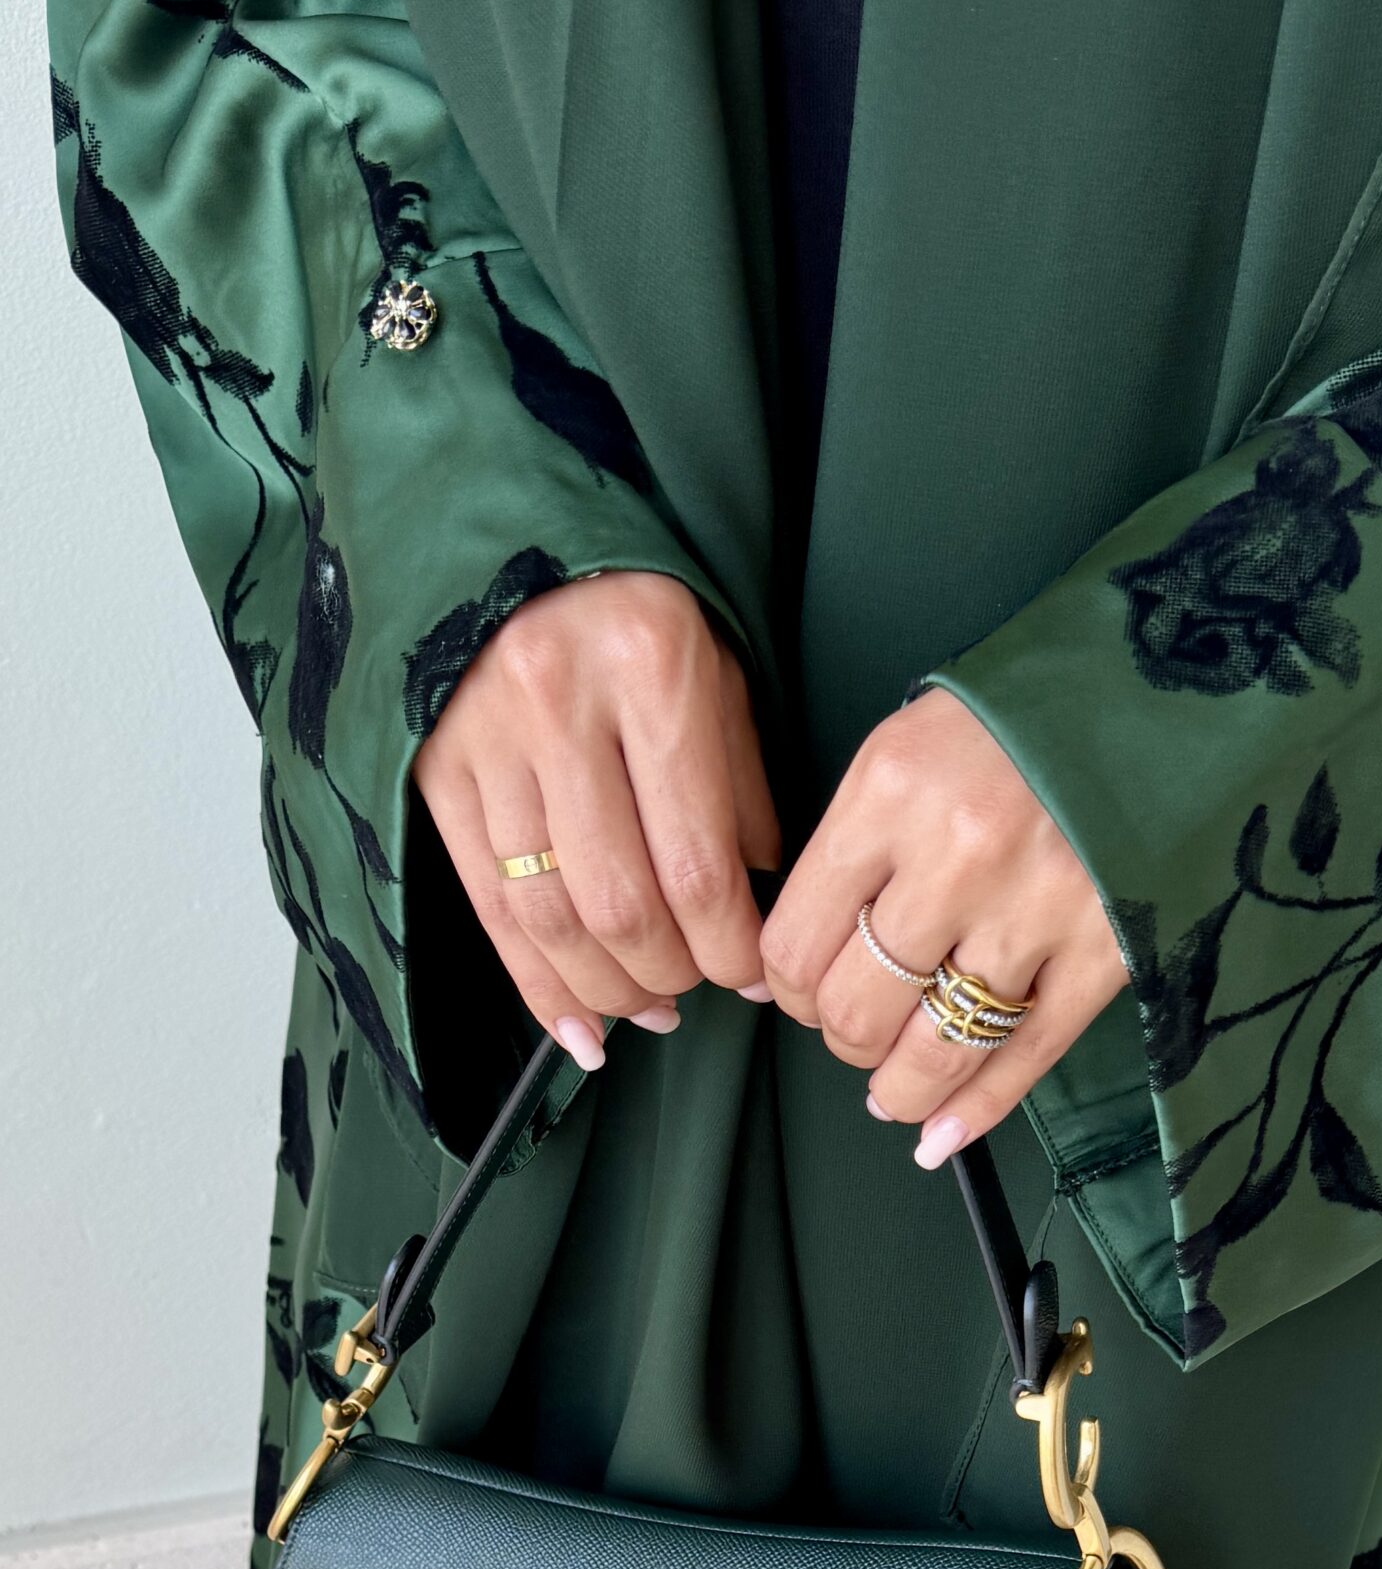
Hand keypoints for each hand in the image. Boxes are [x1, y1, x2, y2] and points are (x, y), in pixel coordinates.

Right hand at [413, 570, 779, 1065]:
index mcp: (651, 668)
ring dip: (605, 989)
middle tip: (698, 991)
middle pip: (620, 902)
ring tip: (645, 1010)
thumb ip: (741, 788)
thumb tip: (755, 910)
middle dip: (669, 974)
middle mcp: (559, 704)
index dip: (730, 946)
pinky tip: (576, 1026)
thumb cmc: (634, 616)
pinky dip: (534, 984)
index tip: (759, 979)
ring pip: (547, 915)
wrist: (509, 543)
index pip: (697, 859)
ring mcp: (486, 741)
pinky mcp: (435, 771)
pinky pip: (486, 908)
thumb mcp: (717, 673)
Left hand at [761, 689, 1127, 1162]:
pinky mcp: (1106, 951)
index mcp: (891, 794)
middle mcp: (958, 858)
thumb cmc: (1023, 716)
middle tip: (853, 1025)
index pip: (795, 940)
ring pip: (934, 1048)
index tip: (800, 988)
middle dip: (841, 1035)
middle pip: (857, 1007)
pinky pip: (1025, 1057)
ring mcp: (1036, 912)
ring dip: (898, 1087)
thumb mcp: (910, 745)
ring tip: (890, 1090)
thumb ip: (856, 844)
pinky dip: (975, 1111)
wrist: (1164, 689)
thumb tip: (808, 958)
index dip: (786, 986)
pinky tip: (940, 1136)